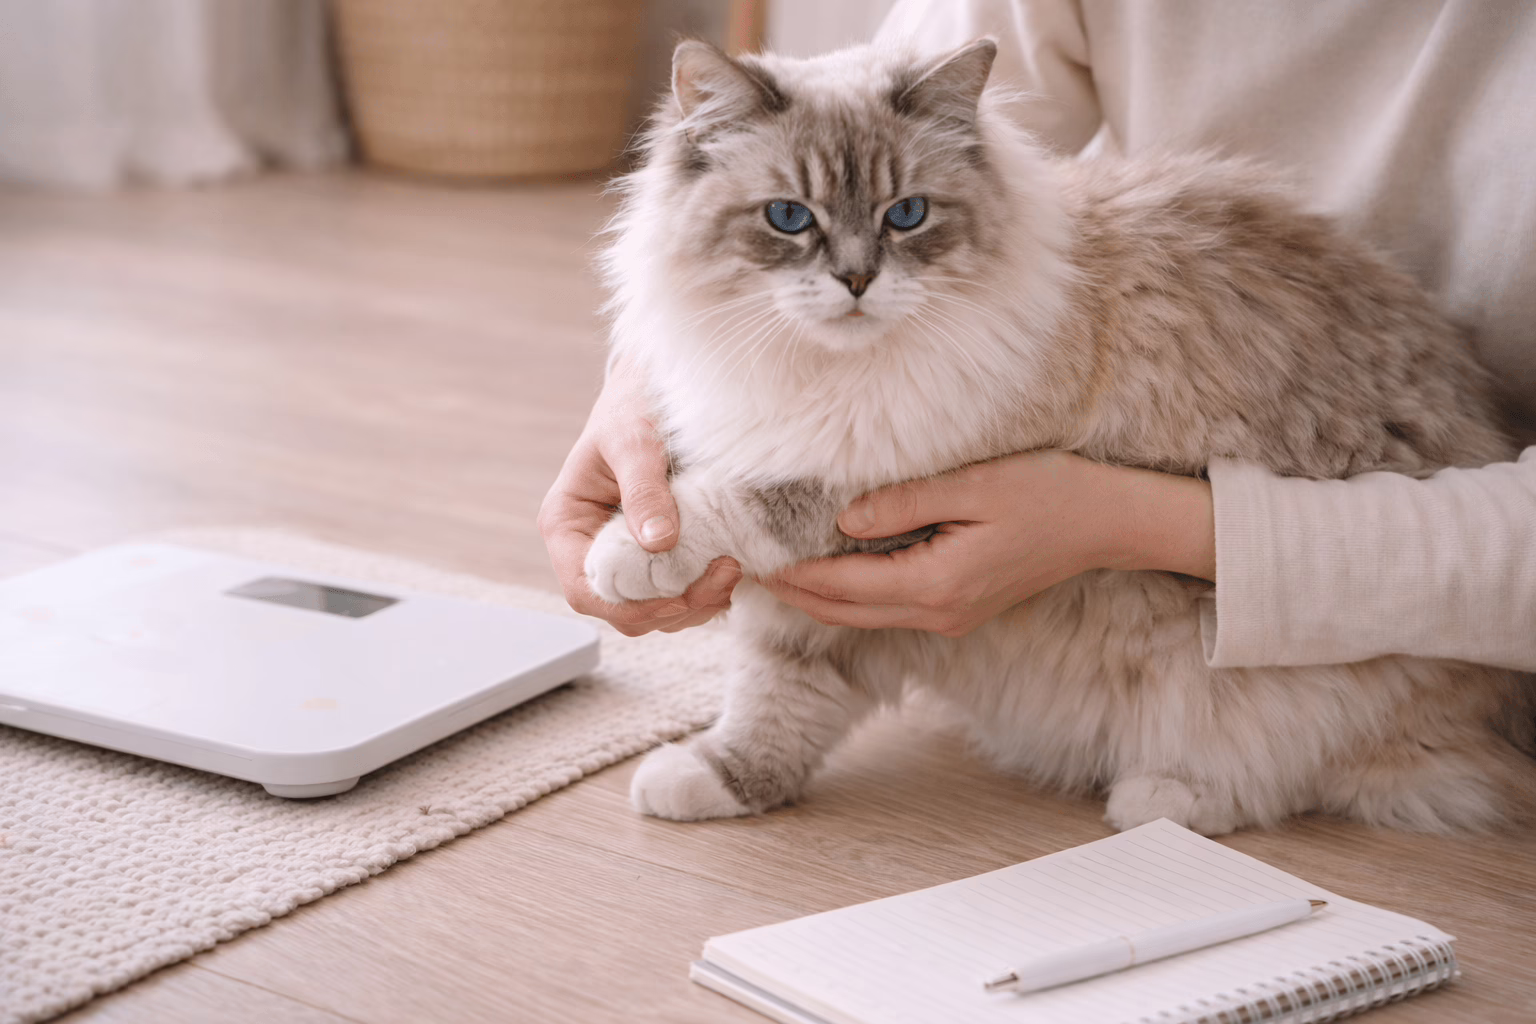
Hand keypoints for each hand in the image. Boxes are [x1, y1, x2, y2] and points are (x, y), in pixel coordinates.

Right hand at [538, 357, 740, 634]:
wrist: (656, 389)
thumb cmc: (636, 405)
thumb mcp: (636, 440)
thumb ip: (644, 489)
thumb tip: (658, 542)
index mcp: (567, 524)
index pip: (586, 590)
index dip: (633, 604)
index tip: (684, 592)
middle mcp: (587, 549)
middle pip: (621, 609)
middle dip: (674, 605)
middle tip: (726, 574)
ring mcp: (621, 556)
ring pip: (651, 610)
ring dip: (694, 603)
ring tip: (732, 569)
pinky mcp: (653, 556)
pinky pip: (673, 594)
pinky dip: (702, 593)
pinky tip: (728, 568)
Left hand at [759, 451, 1213, 636]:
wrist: (1107, 524)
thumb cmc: (1048, 495)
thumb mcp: (973, 486)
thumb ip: (903, 504)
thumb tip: (842, 519)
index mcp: (936, 585)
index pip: (841, 586)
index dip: (791, 573)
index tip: (749, 557)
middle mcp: (937, 613)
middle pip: (842, 613)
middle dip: (793, 593)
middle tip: (745, 569)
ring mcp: (949, 618)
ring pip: (863, 617)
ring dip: (818, 597)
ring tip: (775, 570)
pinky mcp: (958, 609)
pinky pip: (889, 609)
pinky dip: (852, 595)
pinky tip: (832, 570)